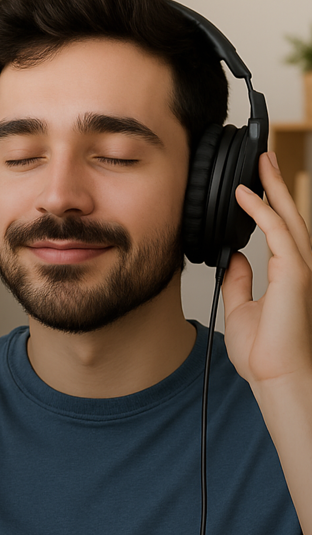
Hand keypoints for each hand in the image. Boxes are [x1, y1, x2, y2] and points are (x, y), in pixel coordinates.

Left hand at [222, 151, 311, 392]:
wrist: (275, 377)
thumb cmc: (265, 354)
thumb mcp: (241, 308)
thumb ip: (239, 281)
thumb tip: (235, 259)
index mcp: (288, 276)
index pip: (280, 230)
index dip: (268, 204)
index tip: (253, 184)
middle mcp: (298, 268)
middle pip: (290, 215)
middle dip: (276, 184)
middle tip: (263, 157)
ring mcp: (300, 269)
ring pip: (288, 217)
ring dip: (273, 187)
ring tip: (260, 162)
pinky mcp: (295, 274)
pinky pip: (277, 233)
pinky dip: (261, 210)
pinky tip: (244, 194)